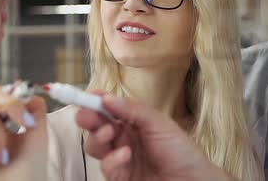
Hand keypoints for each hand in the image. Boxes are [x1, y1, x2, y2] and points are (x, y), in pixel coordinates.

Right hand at [76, 92, 234, 180]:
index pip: (109, 108)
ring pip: (95, 146)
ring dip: (98, 138)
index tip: (87, 96)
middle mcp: (125, 138)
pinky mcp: (120, 177)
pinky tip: (125, 155)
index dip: (96, 101)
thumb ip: (133, 110)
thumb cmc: (182, 151)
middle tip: (86, 116)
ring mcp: (121, 158)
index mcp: (134, 121)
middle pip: (97, 126)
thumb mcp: (160, 123)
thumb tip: (107, 98)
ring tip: (111, 134)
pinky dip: (112, 159)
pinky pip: (106, 167)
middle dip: (88, 118)